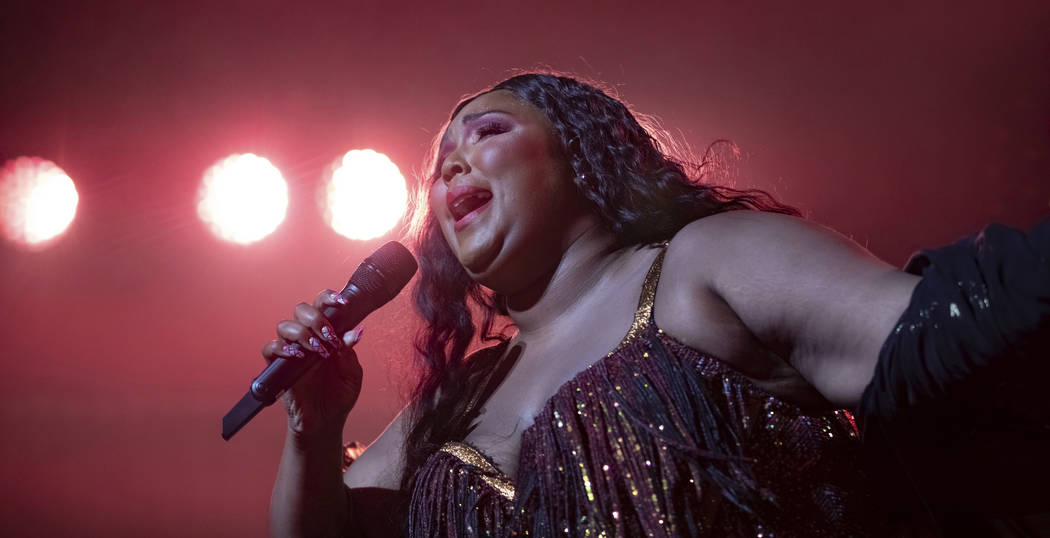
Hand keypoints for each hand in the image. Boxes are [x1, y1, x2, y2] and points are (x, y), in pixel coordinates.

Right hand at [262, 289, 363, 437]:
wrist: (326, 420)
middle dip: (316, 318)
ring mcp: (292, 350)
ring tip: (318, 350)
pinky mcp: (278, 366)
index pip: (323, 306)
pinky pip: (270, 348)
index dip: (330, 298)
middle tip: (329, 336)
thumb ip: (349, 352)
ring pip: (285, 326)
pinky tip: (298, 356)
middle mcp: (308, 337)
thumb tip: (354, 332)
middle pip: (302, 310)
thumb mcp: (352, 374)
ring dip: (302, 334)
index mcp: (327, 333)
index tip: (342, 303)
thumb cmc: (340, 394)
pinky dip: (281, 348)